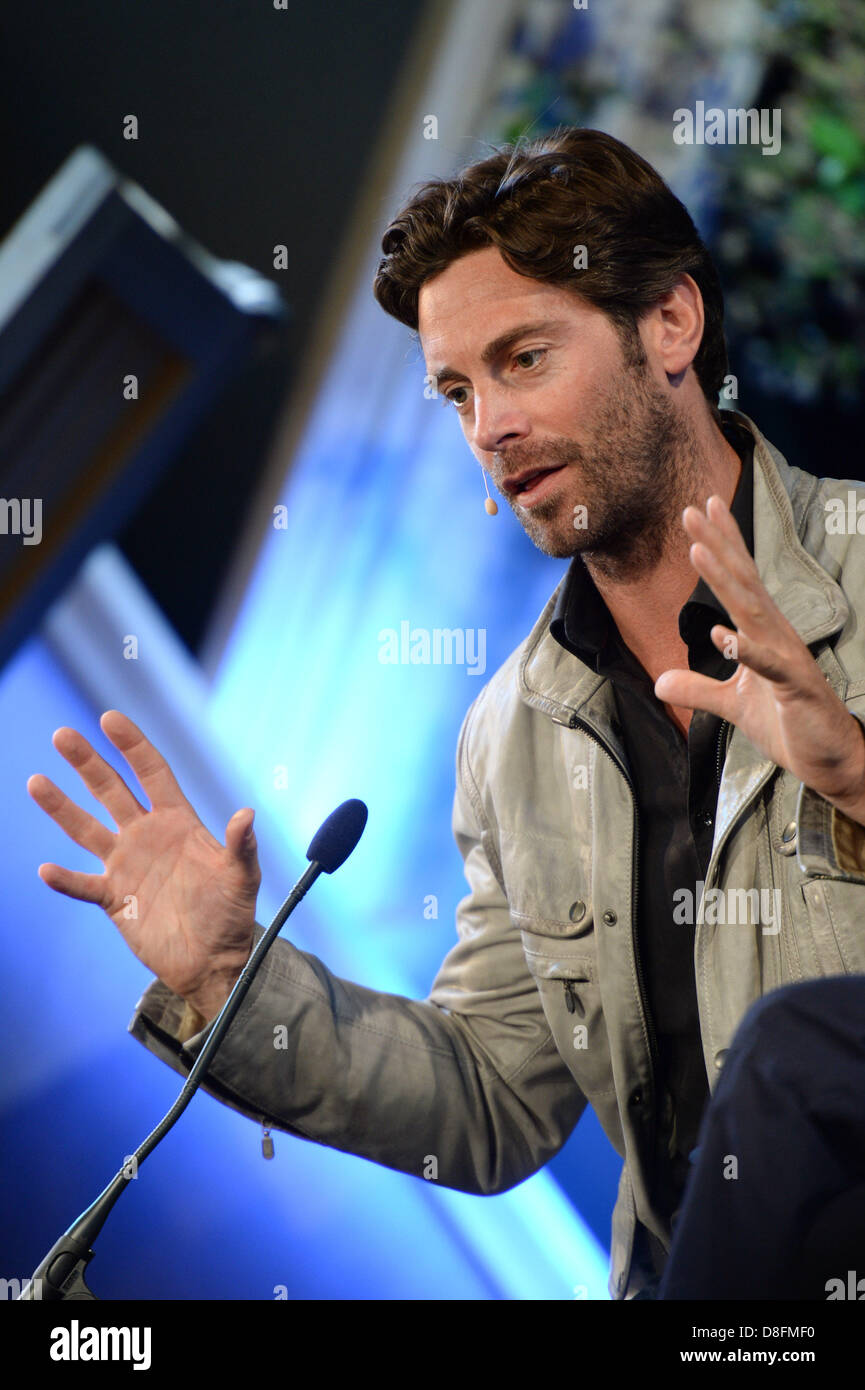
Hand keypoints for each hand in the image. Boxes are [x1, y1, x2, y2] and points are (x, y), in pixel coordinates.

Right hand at [28, 710, 260, 1016]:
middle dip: (88, 762)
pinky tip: (46, 870)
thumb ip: (241, 846)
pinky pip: (82, 885)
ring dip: (61, 807)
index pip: (151, 773)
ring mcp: (127, 865)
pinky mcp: (114, 898)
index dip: (132, 745)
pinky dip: (64, 880)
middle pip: (111, 790)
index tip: (110, 719)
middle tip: (63, 734)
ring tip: (36, 781)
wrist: (213, 961)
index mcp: (178, 822)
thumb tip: (247, 814)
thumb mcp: (242, 877)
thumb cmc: (232, 914)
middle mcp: (147, 836)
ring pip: (86, 829)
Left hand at [654, 495, 864, 824]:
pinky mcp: (795, 688)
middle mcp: (777, 635)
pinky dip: (746, 650)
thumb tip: (659, 682)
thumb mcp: (732, 706)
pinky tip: (723, 635)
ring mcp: (787, 658)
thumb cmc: (787, 724)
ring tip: (697, 552)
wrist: (829, 759)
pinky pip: (769, 666)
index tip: (700, 508)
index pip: (739, 580)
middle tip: (689, 509)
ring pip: (752, 612)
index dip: (721, 544)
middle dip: (717, 545)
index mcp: (764, 633)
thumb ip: (698, 690)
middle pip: (743, 581)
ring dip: (724, 581)